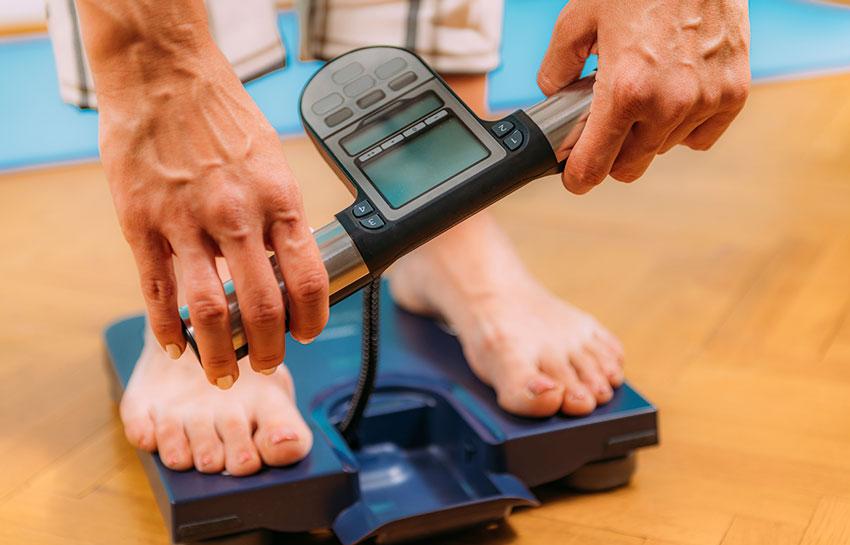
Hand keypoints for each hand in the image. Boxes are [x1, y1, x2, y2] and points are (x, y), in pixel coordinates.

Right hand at [97, 45, 327, 387]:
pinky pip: (157, 291)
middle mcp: (237, 217)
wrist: (165, 75)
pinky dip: (167, 329)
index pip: (309, 279)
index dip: (313, 319)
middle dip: (270, 349)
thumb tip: (285, 261)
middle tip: (270, 366)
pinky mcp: (142, 224)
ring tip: (223, 374)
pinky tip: (175, 348)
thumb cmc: (223, 115)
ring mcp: (187, 223)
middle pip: (263, 307)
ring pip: (208, 311)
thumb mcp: (271, 161)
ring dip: (219, 355)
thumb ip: (279, 214)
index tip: (308, 333)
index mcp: (278, 200)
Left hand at [538, 0, 750, 193]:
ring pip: (663, 149)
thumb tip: (553, 92)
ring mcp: (706, 100)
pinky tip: (673, 97)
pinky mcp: (734, 93)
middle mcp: (668, 103)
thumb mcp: (579, 17)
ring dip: (647, 134)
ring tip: (642, 93)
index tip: (574, 177)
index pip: (595, 165)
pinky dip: (684, 126)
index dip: (578, 177)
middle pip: (630, 167)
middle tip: (605, 126)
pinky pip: (700, 137)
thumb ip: (557, 65)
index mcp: (626, 89)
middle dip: (611, 154)